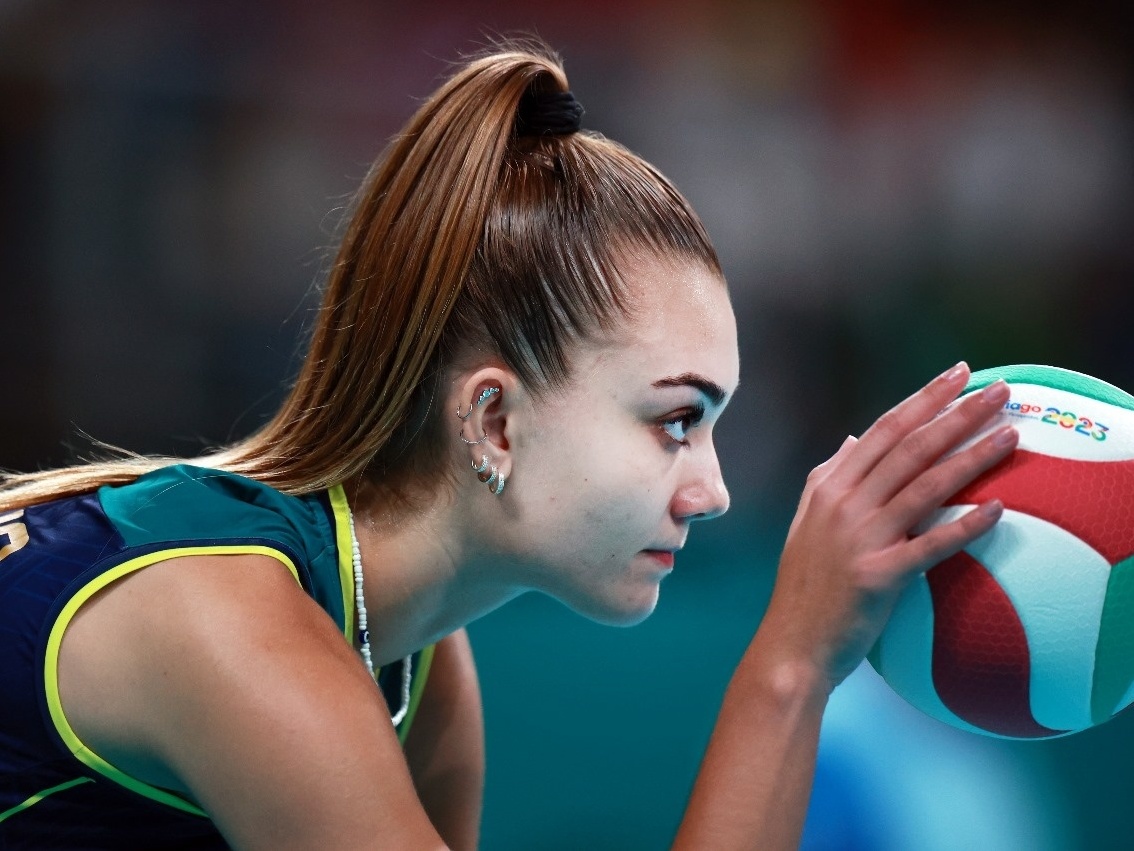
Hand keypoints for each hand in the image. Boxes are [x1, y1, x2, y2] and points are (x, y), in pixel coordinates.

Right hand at [760, 362, 1016, 690]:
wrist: (791, 643)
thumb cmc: (805, 586)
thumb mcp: (808, 522)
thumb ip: (829, 477)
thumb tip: (854, 440)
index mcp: (830, 487)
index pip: (884, 430)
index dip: (923, 400)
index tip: (958, 376)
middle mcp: (844, 504)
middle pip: (910, 448)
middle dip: (958, 415)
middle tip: (1000, 392)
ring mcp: (861, 538)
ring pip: (925, 486)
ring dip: (971, 457)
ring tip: (1010, 436)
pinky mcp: (878, 575)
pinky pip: (930, 544)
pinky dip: (965, 526)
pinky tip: (997, 509)